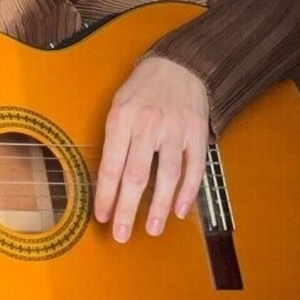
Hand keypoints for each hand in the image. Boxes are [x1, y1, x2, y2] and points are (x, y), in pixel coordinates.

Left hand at [93, 56, 209, 242]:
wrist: (179, 64)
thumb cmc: (142, 89)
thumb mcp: (118, 105)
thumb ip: (114, 140)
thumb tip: (108, 182)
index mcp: (122, 119)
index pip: (111, 166)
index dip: (106, 195)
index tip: (103, 217)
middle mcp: (148, 125)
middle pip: (136, 175)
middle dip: (127, 209)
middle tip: (121, 234)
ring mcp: (175, 129)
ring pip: (167, 175)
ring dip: (159, 206)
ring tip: (152, 229)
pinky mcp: (197, 132)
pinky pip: (193, 168)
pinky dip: (187, 191)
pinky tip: (179, 210)